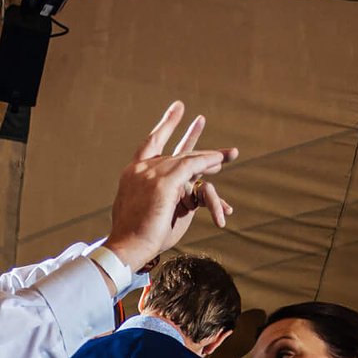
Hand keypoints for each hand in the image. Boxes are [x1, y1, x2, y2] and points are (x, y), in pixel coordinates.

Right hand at [104, 101, 238, 272]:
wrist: (127, 247)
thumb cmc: (137, 238)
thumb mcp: (150, 210)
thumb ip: (165, 196)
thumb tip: (185, 196)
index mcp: (133, 173)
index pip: (151, 143)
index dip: (165, 126)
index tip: (177, 110)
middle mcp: (141, 168)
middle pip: (174, 151)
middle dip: (192, 136)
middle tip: (201, 119)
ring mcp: (151, 173)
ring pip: (187, 159)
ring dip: (210, 158)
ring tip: (230, 154)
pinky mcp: (164, 182)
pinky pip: (192, 166)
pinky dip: (208, 162)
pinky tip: (221, 160)